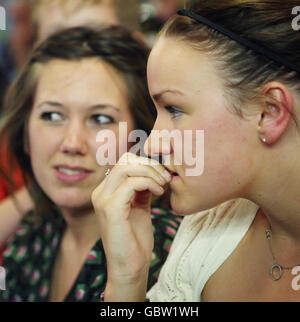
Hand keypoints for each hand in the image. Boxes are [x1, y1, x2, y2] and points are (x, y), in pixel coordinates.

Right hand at [92, 152, 170, 300]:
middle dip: (149, 164)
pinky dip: (149, 183)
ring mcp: (103, 199)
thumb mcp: (140, 207)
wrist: (130, 266)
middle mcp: (100, 192)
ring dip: (151, 172)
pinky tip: (159, 193)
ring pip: (127, 167)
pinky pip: (131, 184)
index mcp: (106, 191)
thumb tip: (153, 171)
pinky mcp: (110, 209)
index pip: (124, 162)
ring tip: (164, 184)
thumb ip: (142, 189)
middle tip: (165, 177)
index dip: (146, 163)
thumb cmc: (136, 239)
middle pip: (125, 160)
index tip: (163, 175)